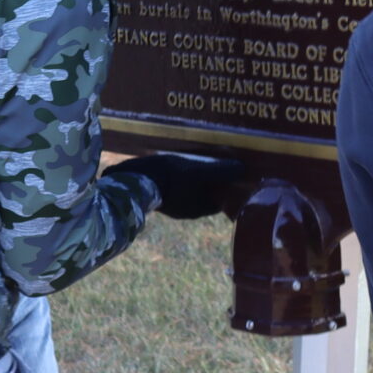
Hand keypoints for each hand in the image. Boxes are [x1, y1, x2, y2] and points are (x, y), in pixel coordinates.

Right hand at [107, 152, 248, 219]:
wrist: (130, 180)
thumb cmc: (168, 177)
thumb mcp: (197, 171)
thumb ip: (219, 171)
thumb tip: (242, 169)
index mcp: (198, 208)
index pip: (222, 201)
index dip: (230, 188)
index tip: (236, 174)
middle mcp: (186, 211)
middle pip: (208, 196)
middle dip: (215, 183)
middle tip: (222, 164)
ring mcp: (172, 205)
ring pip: (192, 192)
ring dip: (198, 181)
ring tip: (203, 161)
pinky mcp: (159, 196)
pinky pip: (178, 188)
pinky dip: (184, 180)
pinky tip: (183, 165)